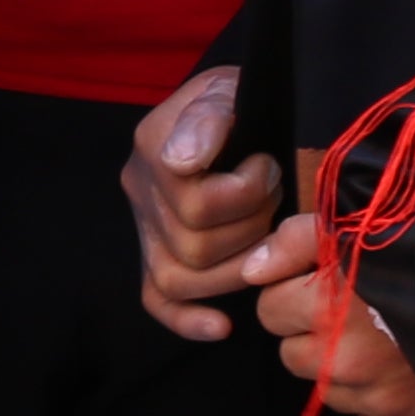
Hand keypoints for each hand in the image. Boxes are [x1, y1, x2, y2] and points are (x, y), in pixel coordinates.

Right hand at [127, 66, 293, 340]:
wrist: (234, 110)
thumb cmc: (239, 101)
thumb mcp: (229, 89)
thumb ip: (209, 116)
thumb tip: (183, 160)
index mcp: (153, 145)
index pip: (194, 201)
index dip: (244, 192)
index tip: (267, 164)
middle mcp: (140, 191)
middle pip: (194, 245)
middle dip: (250, 226)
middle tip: (274, 194)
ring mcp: (145, 228)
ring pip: (182, 277)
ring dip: (237, 264)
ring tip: (264, 229)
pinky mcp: (154, 256)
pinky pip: (157, 299)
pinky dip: (188, 319)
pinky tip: (223, 326)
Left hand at [254, 212, 414, 415]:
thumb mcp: (356, 222)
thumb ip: (293, 240)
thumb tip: (251, 271)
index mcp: (327, 308)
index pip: (270, 312)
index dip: (291, 292)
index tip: (322, 282)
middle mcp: (347, 362)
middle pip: (293, 356)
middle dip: (313, 333)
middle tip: (354, 309)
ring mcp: (382, 400)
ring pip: (331, 391)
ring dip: (345, 368)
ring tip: (385, 336)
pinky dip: (384, 400)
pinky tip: (406, 368)